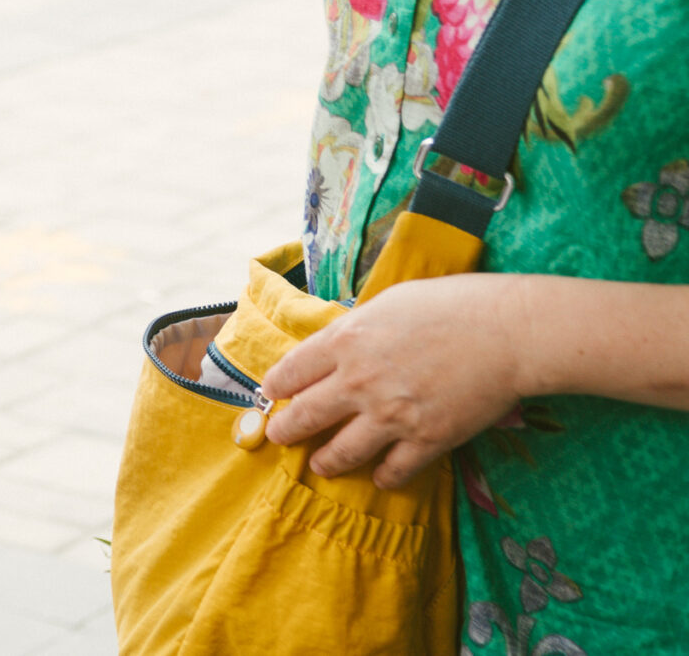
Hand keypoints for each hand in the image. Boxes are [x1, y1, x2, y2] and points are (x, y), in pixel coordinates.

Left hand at [259, 273, 525, 487]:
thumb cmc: (450, 305)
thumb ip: (354, 331)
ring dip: (325, 461)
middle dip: (285, 431)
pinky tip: (379, 475)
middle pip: (303, 417)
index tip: (274, 394)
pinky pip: (393, 470)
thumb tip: (335, 345)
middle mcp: (358, 382)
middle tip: (279, 436)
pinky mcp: (427, 440)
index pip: (289, 373)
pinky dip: (383, 476)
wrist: (507, 332)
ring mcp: (391, 416)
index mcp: (344, 341)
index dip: (276, 388)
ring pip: (340, 452)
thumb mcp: (385, 304)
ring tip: (319, 465)